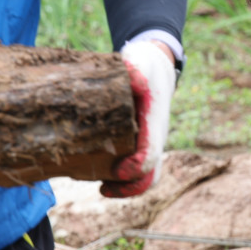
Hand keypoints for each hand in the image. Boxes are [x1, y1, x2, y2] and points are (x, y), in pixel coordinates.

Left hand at [102, 40, 176, 197]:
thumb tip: (133, 79)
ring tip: (99, 184)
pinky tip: (94, 169)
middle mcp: (154, 138)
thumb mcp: (140, 61)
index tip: (115, 171)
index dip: (134, 168)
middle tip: (103, 188)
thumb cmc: (145, 65)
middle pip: (149, 175)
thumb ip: (136, 68)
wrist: (155, 67)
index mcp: (155, 122)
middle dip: (128, 187)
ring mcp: (146, 143)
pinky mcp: (135, 144)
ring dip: (122, 186)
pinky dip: (117, 178)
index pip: (150, 155)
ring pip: (143, 177)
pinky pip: (134, 171)